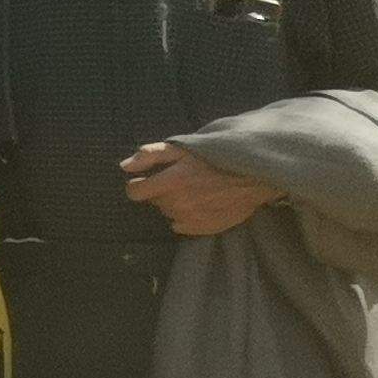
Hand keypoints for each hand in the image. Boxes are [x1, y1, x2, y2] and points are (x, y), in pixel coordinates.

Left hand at [122, 142, 278, 236]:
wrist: (253, 176)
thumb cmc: (216, 158)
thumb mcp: (182, 148)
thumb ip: (150, 155)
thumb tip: (124, 167)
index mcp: (171, 182)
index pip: (135, 192)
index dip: (138, 185)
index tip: (146, 181)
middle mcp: (178, 203)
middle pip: (155, 201)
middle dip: (161, 191)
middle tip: (181, 180)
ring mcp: (191, 218)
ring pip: (168, 213)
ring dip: (174, 203)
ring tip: (193, 190)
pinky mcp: (204, 228)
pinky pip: (181, 226)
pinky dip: (185, 216)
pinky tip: (199, 203)